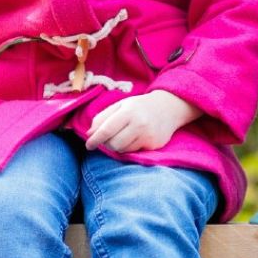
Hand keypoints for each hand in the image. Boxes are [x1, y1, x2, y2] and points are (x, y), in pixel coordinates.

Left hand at [85, 90, 200, 153]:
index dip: (95, 139)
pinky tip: (134, 138)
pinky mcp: (154, 145)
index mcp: (128, 111)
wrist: (169, 108)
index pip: (107, 130)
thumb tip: (90, 134)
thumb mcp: (120, 105)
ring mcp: (148, 136)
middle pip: (114, 144)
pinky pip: (134, 151)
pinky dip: (129, 147)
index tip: (88, 145)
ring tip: (123, 136)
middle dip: (106, 144)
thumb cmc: (139, 106)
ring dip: (118, 146)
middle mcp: (139, 124)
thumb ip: (103, 118)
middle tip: (108, 138)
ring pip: (123, 150)